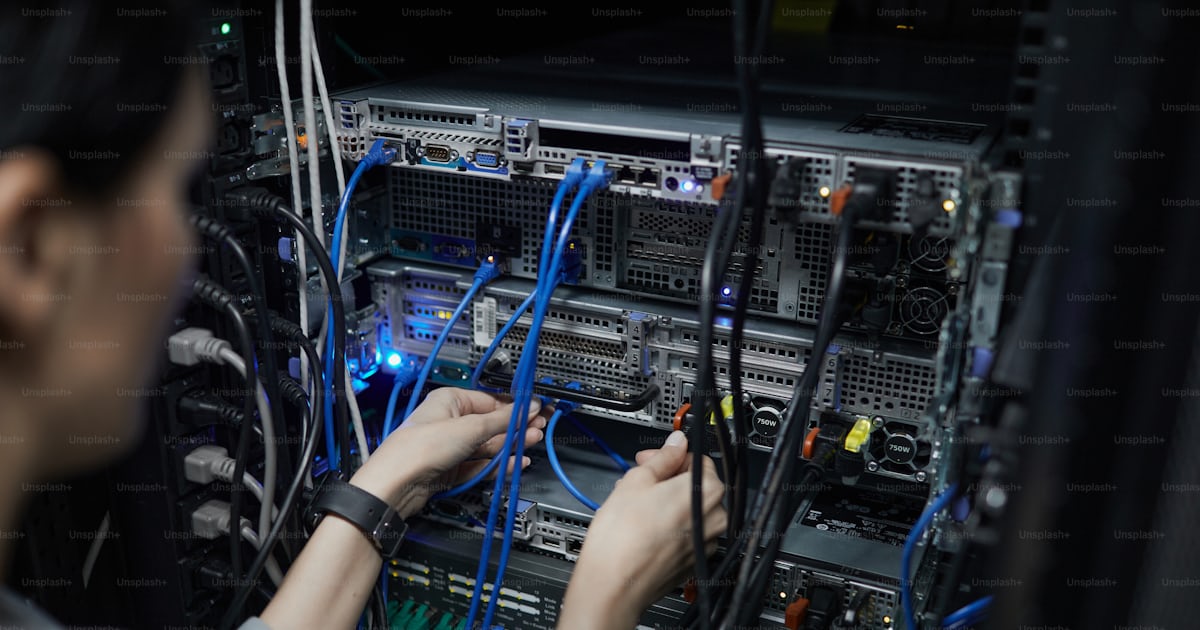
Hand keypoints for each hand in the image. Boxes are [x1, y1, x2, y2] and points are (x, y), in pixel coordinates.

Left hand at [349, 388, 546, 516]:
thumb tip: (529, 407)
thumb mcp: (471, 428)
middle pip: (492, 424)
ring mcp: (452, 447)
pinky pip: (482, 464)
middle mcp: (451, 422)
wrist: (398, 483)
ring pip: (488, 446)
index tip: (538, 411)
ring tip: (532, 443)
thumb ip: (504, 419)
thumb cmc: (421, 447)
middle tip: (539, 429)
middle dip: (516, 427)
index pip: (492, 401)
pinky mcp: (453, 470)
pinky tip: (515, 462)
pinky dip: (499, 464)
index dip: (517, 407)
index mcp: (451, 400)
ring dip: (511, 445)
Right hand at [560, 431, 726, 628]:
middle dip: (666, 478)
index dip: (670, 455)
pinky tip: (642, 525)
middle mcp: (715, 518)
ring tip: (635, 504)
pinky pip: (685, 533)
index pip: (697, 459)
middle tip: (639, 479)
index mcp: (707, 491)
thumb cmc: (623, 538)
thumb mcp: (637, 480)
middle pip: (694, 485)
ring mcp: (706, 542)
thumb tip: (676, 444)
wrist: (614, 585)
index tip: (652, 458)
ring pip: (688, 510)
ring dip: (665, 501)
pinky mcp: (694, 561)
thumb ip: (663, 457)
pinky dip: (668, 525)